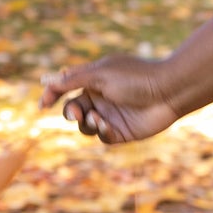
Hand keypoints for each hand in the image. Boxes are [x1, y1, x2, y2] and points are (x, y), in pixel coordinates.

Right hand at [40, 55, 179, 145]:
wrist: (170, 91)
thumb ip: (72, 80)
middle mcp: (102, 98)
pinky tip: (107, 125)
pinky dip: (101, 131)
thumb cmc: (136, 77)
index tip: (43, 105)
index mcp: (94, 80)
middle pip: (74, 109)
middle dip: (71, 112)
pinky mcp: (123, 131)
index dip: (52, 95)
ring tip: (96, 118)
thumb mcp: (100, 75)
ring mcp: (112, 115)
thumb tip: (44, 80)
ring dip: (86, 123)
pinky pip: (102, 136)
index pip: (66, 88)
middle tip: (77, 112)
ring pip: (86, 125)